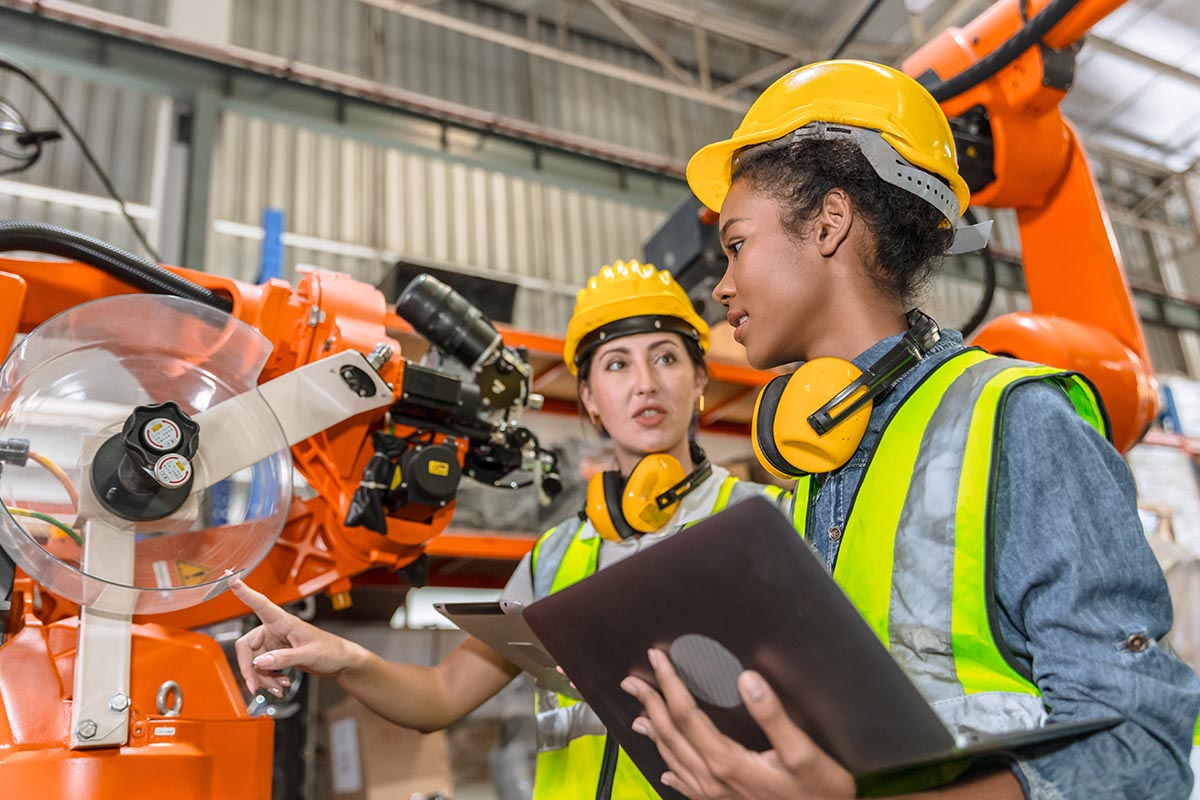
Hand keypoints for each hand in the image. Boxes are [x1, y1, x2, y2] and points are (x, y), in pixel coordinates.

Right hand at [230, 578, 364, 696]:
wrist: (339, 662)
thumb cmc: (331, 651)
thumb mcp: (310, 654)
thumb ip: (285, 657)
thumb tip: (260, 662)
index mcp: (283, 621)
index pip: (261, 604)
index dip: (245, 593)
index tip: (233, 580)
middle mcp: (274, 630)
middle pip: (246, 648)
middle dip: (249, 669)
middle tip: (254, 686)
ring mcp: (273, 644)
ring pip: (253, 662)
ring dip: (261, 678)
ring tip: (277, 687)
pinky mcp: (275, 655)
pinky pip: (261, 668)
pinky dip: (267, 679)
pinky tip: (279, 684)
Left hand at [622, 649, 854, 799]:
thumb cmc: (819, 792)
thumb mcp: (804, 752)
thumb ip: (773, 715)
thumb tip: (746, 679)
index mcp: (727, 760)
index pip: (686, 714)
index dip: (669, 684)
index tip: (656, 659)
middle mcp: (713, 779)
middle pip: (672, 734)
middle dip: (651, 704)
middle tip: (630, 682)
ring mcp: (715, 795)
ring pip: (673, 758)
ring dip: (654, 733)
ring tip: (639, 715)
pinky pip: (687, 785)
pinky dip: (671, 770)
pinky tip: (665, 770)